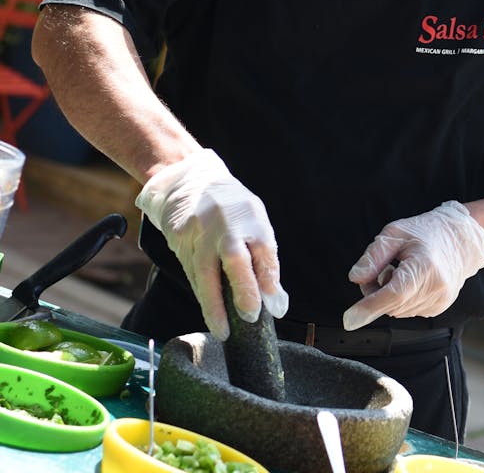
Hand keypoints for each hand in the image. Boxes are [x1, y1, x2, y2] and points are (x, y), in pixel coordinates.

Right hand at [136, 149, 288, 340]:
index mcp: (251, 217)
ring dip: (214, 304)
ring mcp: (199, 231)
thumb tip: (277, 305)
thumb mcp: (256, 222)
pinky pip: (191, 272)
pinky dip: (201, 293)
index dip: (267, 279)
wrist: (187, 182)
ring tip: (222, 330)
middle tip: (247, 319)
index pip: (265, 250)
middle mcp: (226, 223)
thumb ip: (266, 262)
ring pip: (206, 273)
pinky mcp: (178, 239)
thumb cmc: (230, 208)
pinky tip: (209, 310)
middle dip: (241, 292)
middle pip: (234, 260)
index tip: (269, 307)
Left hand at [342, 201, 483, 329]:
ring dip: (388, 298)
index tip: (349, 319)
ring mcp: (440, 299)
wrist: (461, 239)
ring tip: (398, 272)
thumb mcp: (395, 233)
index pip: (394, 294)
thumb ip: (373, 256)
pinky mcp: (440, 307)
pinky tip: (410, 281)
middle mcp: (436, 287)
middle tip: (380, 271)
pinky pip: (408, 311)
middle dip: (375, 294)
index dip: (369, 307)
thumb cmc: (428, 232)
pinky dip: (402, 300)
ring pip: (398, 311)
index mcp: (425, 265)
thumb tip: (355, 277)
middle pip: (392, 305)